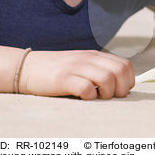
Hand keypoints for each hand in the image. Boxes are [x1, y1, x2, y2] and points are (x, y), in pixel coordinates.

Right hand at [19, 49, 134, 99]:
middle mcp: (88, 59)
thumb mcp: (82, 65)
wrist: (26, 68)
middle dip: (121, 89)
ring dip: (107, 93)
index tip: (120, 92)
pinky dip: (89, 96)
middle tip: (111, 98)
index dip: (128, 81)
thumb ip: (99, 70)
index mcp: (95, 56)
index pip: (125, 65)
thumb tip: (120, 87)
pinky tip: (83, 98)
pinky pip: (86, 88)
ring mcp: (76, 67)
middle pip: (120, 71)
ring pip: (107, 78)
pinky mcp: (63, 79)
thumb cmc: (57, 71)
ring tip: (97, 98)